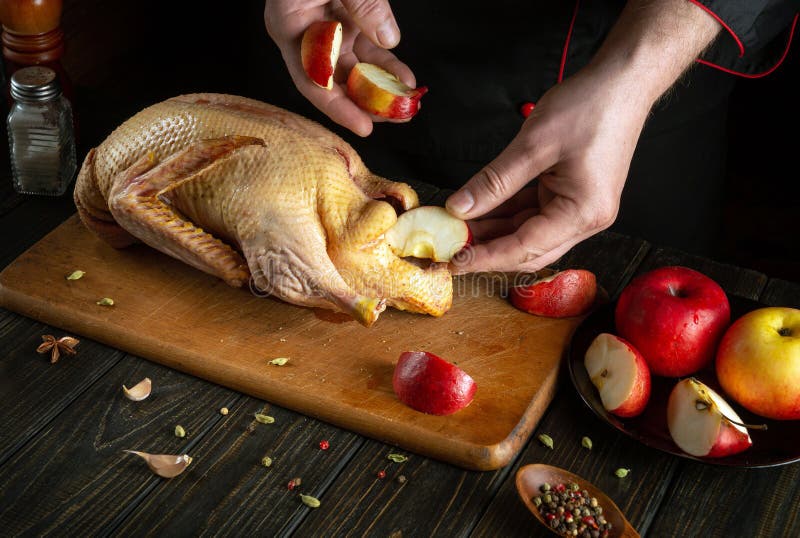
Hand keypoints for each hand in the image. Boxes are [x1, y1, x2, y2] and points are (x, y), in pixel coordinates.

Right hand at [265, 0, 414, 136]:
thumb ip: (362, 4)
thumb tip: (389, 38)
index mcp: (288, 24)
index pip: (311, 79)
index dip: (338, 107)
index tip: (364, 127)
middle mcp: (305, 33)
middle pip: (333, 80)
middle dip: (366, 102)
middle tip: (396, 118)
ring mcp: (326, 26)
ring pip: (353, 68)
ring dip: (380, 86)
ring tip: (407, 101)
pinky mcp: (346, 18)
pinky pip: (366, 48)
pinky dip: (385, 63)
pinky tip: (404, 76)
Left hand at [445, 0, 719, 274]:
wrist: (623, 81)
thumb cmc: (589, 107)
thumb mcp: (533, 145)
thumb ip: (494, 182)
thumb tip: (458, 209)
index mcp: (583, 213)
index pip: (524, 247)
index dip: (485, 257)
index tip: (453, 262)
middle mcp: (585, 219)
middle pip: (527, 249)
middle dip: (487, 250)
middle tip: (448, 251)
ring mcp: (579, 208)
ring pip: (528, 232)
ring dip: (493, 232)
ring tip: (456, 230)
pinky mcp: (572, 195)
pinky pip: (533, 213)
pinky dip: (506, 213)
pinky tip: (477, 212)